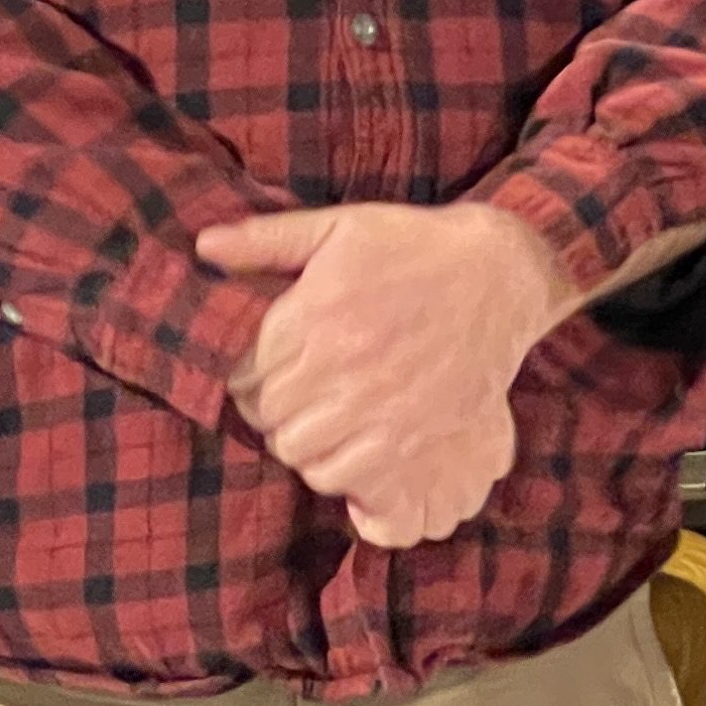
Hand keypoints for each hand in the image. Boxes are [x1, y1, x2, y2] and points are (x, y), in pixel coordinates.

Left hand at [198, 202, 568, 548]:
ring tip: (334, 423)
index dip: (257, 380)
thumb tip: (204, 247)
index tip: (281, 372)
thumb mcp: (341, 227)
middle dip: (281, 414)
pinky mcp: (413, 437)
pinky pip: (347, 479)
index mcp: (314, 316)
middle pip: (272, 421)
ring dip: (311, 445)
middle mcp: (340, 364)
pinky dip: (344, 474)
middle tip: (309, 399)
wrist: (502, 274)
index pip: (247, 378)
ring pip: (303, 455)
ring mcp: (378, 406)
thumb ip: (268, 239)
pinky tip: (358, 450)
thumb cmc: (416, 247)